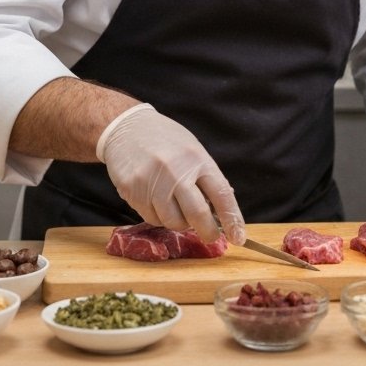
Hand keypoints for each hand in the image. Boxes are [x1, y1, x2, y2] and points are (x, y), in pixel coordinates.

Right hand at [96, 103, 245, 244]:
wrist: (126, 128)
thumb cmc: (165, 140)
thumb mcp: (192, 149)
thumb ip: (205, 177)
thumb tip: (221, 209)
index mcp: (196, 159)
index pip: (221, 194)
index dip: (232, 219)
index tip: (238, 237)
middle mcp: (175, 171)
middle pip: (197, 215)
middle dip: (208, 232)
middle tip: (211, 236)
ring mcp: (152, 183)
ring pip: (173, 221)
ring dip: (180, 223)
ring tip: (177, 209)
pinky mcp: (132, 192)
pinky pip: (152, 218)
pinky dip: (159, 216)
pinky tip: (157, 201)